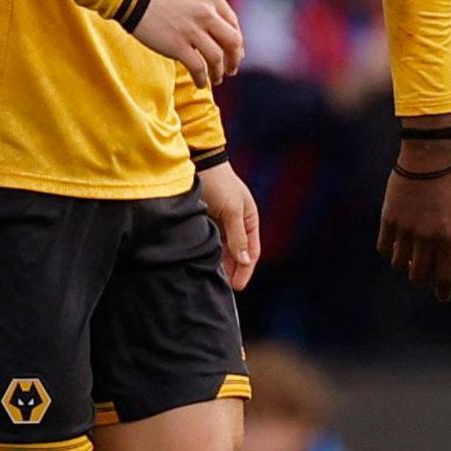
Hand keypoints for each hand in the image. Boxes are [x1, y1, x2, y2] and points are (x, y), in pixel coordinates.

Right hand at [130, 0, 244, 86]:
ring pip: (217, 57)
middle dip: (235, 59)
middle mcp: (207, 12)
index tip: (234, 54)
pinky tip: (201, 83)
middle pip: (233, 41)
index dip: (236, 43)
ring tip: (216, 79)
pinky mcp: (177, 45)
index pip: (234, 25)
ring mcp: (192, 29)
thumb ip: (210, 10)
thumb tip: (224, 38)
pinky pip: (198, 68)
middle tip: (231, 70)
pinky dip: (202, 79)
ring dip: (219, 72)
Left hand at [198, 162, 262, 290]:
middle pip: (237, 254)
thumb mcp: (232, 211)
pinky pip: (210, 243)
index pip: (252, 252)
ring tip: (211, 279)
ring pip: (222, 250)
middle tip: (223, 288)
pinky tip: (201, 263)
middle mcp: (237, 223)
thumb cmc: (219, 183)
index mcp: (249, 219)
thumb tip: (246, 260)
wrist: (198, 162)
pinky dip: (208, 254)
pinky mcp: (207, 221)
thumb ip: (238, 237)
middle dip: (233, 271)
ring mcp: (221, 222)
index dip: (246, 270)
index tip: (237, 287)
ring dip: (220, 264)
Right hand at [379, 130, 450, 299]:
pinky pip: (382, 248)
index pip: (444, 275)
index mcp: (448, 236)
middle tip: (426, 269)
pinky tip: (395, 245)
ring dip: (405, 265)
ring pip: (399, 264)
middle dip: (423, 277)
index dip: (443, 290)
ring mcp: (404, 229)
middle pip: (418, 275)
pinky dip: (388, 252)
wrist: (427, 157)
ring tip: (410, 256)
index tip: (442, 296)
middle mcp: (425, 237)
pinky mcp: (388, 219)